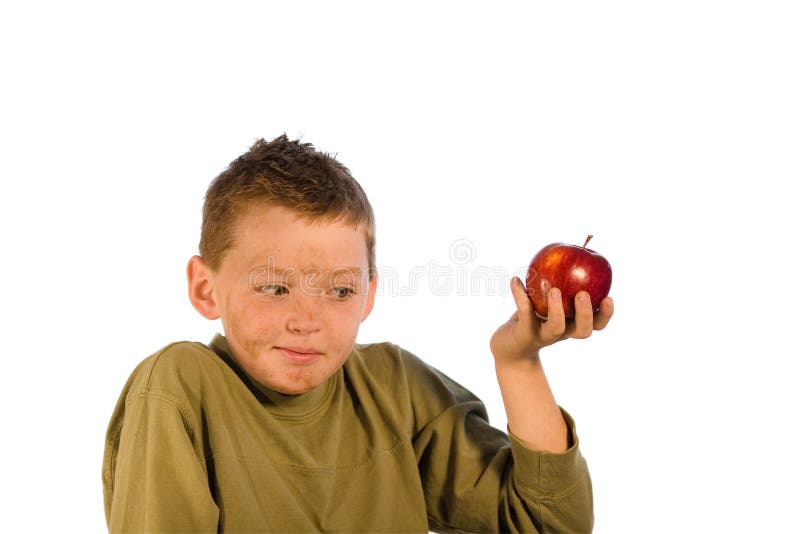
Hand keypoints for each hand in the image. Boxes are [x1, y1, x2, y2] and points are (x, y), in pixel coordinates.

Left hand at [490, 276, 613, 363]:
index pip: (596, 324)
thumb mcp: (547, 301)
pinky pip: (525, 314)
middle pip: (582, 330)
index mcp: (573, 325)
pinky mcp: (524, 334)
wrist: (509, 347)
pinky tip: (515, 280)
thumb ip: (560, 282)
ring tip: (554, 290)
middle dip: (586, 313)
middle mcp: (562, 333)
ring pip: (556, 327)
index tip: (609, 297)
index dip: (605, 314)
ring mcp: (543, 335)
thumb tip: (571, 249)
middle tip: (583, 294)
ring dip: (557, 309)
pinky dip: (520, 295)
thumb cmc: (533, 317)